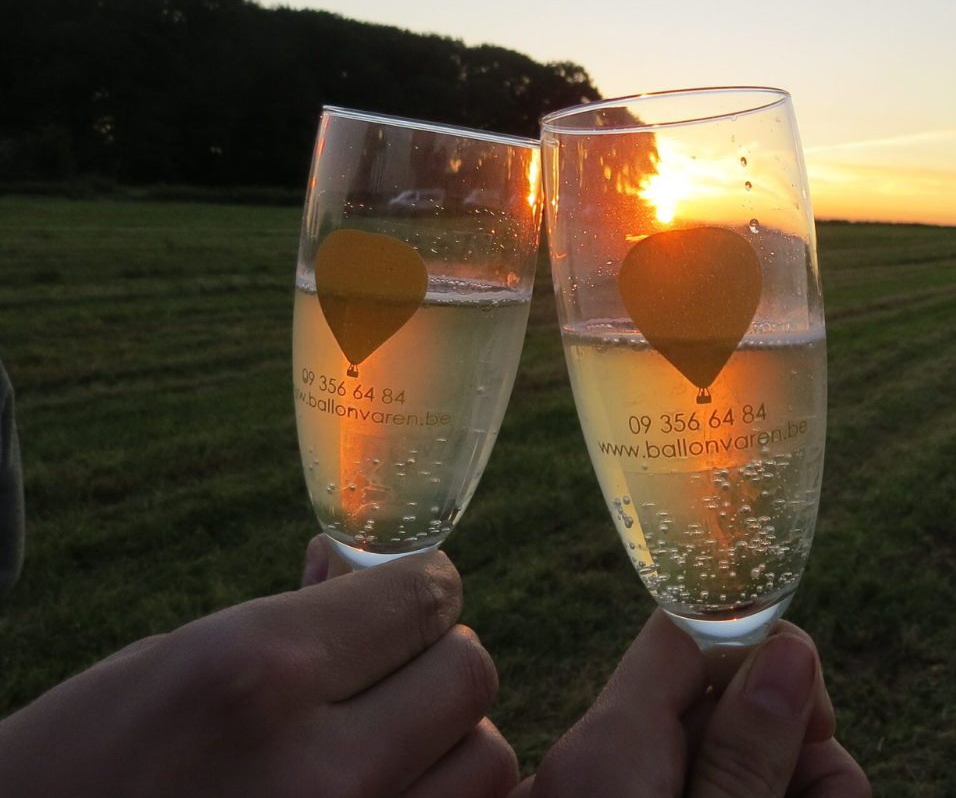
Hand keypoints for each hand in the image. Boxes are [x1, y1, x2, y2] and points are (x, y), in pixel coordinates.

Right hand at [0, 545, 516, 797]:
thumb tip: (370, 572)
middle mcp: (320, 766)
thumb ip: (292, 620)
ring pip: (485, 761)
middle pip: (469, 675)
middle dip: (436, 660)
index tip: (400, 600)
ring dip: (448, 742)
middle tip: (389, 674)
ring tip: (388, 745)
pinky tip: (389, 790)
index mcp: (258, 674)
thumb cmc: (78, 770)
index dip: (419, 589)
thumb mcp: (173, 664)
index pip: (425, 596)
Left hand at [520, 612, 868, 796]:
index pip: (688, 634)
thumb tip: (787, 644)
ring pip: (711, 760)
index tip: (816, 721)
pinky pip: (681, 792)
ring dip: (786, 782)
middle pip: (712, 706)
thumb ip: (747, 753)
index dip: (764, 657)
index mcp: (603, 750)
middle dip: (789, 742)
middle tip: (836, 796)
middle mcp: (584, 767)